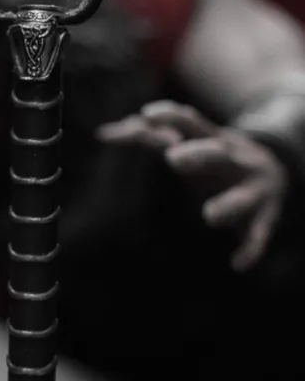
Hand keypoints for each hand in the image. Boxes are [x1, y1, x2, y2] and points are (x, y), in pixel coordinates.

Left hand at [97, 100, 288, 271]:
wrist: (278, 170)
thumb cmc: (217, 159)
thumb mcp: (190, 144)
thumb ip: (148, 138)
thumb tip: (102, 133)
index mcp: (212, 140)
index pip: (190, 121)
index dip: (170, 117)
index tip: (146, 115)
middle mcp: (235, 159)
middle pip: (217, 152)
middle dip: (198, 154)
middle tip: (173, 159)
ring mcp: (253, 187)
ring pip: (243, 196)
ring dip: (227, 204)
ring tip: (209, 216)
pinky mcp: (265, 215)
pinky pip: (259, 233)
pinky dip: (251, 249)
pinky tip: (238, 265)